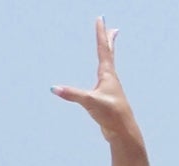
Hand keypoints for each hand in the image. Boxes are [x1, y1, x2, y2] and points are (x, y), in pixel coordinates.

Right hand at [53, 18, 136, 142]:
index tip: (101, 19)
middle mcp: (111, 79)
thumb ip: (72, 94)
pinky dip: (103, 72)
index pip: (103, 49)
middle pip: (109, 54)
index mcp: (107, 75)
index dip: (101, 33)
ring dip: (108, 54)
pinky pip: (104, 80)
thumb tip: (54, 89)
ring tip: (107, 48)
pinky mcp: (108, 99)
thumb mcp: (90, 102)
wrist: (123, 134)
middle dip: (109, 40)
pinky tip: (101, 78)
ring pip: (108, 66)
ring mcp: (110, 89)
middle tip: (112, 28)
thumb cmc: (111, 116)